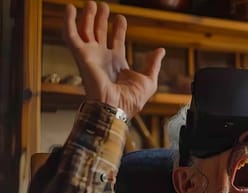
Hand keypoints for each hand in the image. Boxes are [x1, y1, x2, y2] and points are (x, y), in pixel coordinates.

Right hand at [63, 1, 164, 116]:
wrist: (115, 107)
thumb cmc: (131, 100)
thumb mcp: (149, 80)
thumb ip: (153, 64)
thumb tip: (160, 50)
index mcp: (117, 64)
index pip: (116, 41)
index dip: (118, 29)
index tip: (121, 18)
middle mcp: (103, 58)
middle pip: (99, 33)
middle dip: (101, 19)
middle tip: (103, 5)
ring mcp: (91, 56)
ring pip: (86, 31)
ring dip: (88, 17)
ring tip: (92, 3)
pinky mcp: (81, 55)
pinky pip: (71, 36)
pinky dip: (68, 22)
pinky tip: (69, 9)